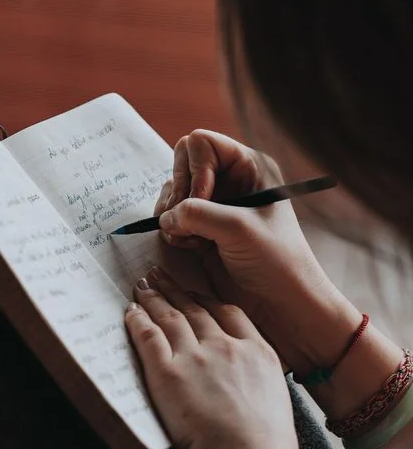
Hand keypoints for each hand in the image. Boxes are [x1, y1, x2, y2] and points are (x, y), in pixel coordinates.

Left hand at [125, 266, 298, 448]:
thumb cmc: (267, 448)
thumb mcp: (276, 401)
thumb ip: (257, 381)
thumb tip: (245, 383)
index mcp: (257, 350)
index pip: (227, 311)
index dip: (206, 298)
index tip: (194, 292)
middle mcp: (225, 346)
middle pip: (194, 308)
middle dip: (175, 289)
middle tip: (160, 276)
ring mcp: (195, 357)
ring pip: (170, 316)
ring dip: (154, 297)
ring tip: (143, 285)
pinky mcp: (167, 373)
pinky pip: (148, 336)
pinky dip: (137, 321)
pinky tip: (131, 312)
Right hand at [155, 130, 361, 374]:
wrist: (283, 305)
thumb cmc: (277, 262)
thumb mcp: (238, 228)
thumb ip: (196, 212)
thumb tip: (165, 216)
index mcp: (249, 167)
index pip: (202, 143)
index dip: (195, 170)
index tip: (202, 200)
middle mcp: (230, 181)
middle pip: (181, 164)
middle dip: (178, 192)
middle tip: (187, 221)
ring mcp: (214, 206)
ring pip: (172, 192)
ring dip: (173, 215)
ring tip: (192, 239)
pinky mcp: (201, 230)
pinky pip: (171, 218)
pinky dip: (173, 231)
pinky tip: (192, 248)